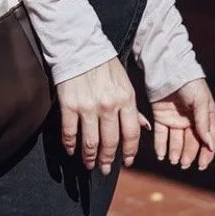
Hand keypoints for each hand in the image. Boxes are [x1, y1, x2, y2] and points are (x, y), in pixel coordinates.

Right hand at [55, 57, 148, 174]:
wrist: (80, 46)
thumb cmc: (104, 64)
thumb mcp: (125, 83)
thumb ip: (133, 107)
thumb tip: (145, 127)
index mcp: (126, 99)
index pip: (131, 134)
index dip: (130, 151)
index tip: (127, 162)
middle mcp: (109, 106)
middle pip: (111, 142)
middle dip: (108, 159)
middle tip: (105, 169)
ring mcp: (88, 107)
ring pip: (91, 142)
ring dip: (90, 157)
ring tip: (89, 164)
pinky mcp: (69, 105)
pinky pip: (70, 133)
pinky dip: (70, 145)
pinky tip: (71, 150)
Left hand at [150, 78, 214, 170]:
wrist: (169, 68)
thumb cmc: (190, 83)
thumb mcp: (200, 101)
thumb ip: (204, 123)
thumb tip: (209, 145)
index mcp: (204, 116)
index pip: (207, 139)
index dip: (206, 153)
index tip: (202, 165)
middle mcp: (191, 120)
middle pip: (191, 142)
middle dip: (188, 154)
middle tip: (184, 164)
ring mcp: (176, 119)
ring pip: (176, 141)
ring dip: (175, 152)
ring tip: (173, 160)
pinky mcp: (161, 116)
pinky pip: (162, 134)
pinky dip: (161, 145)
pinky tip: (161, 155)